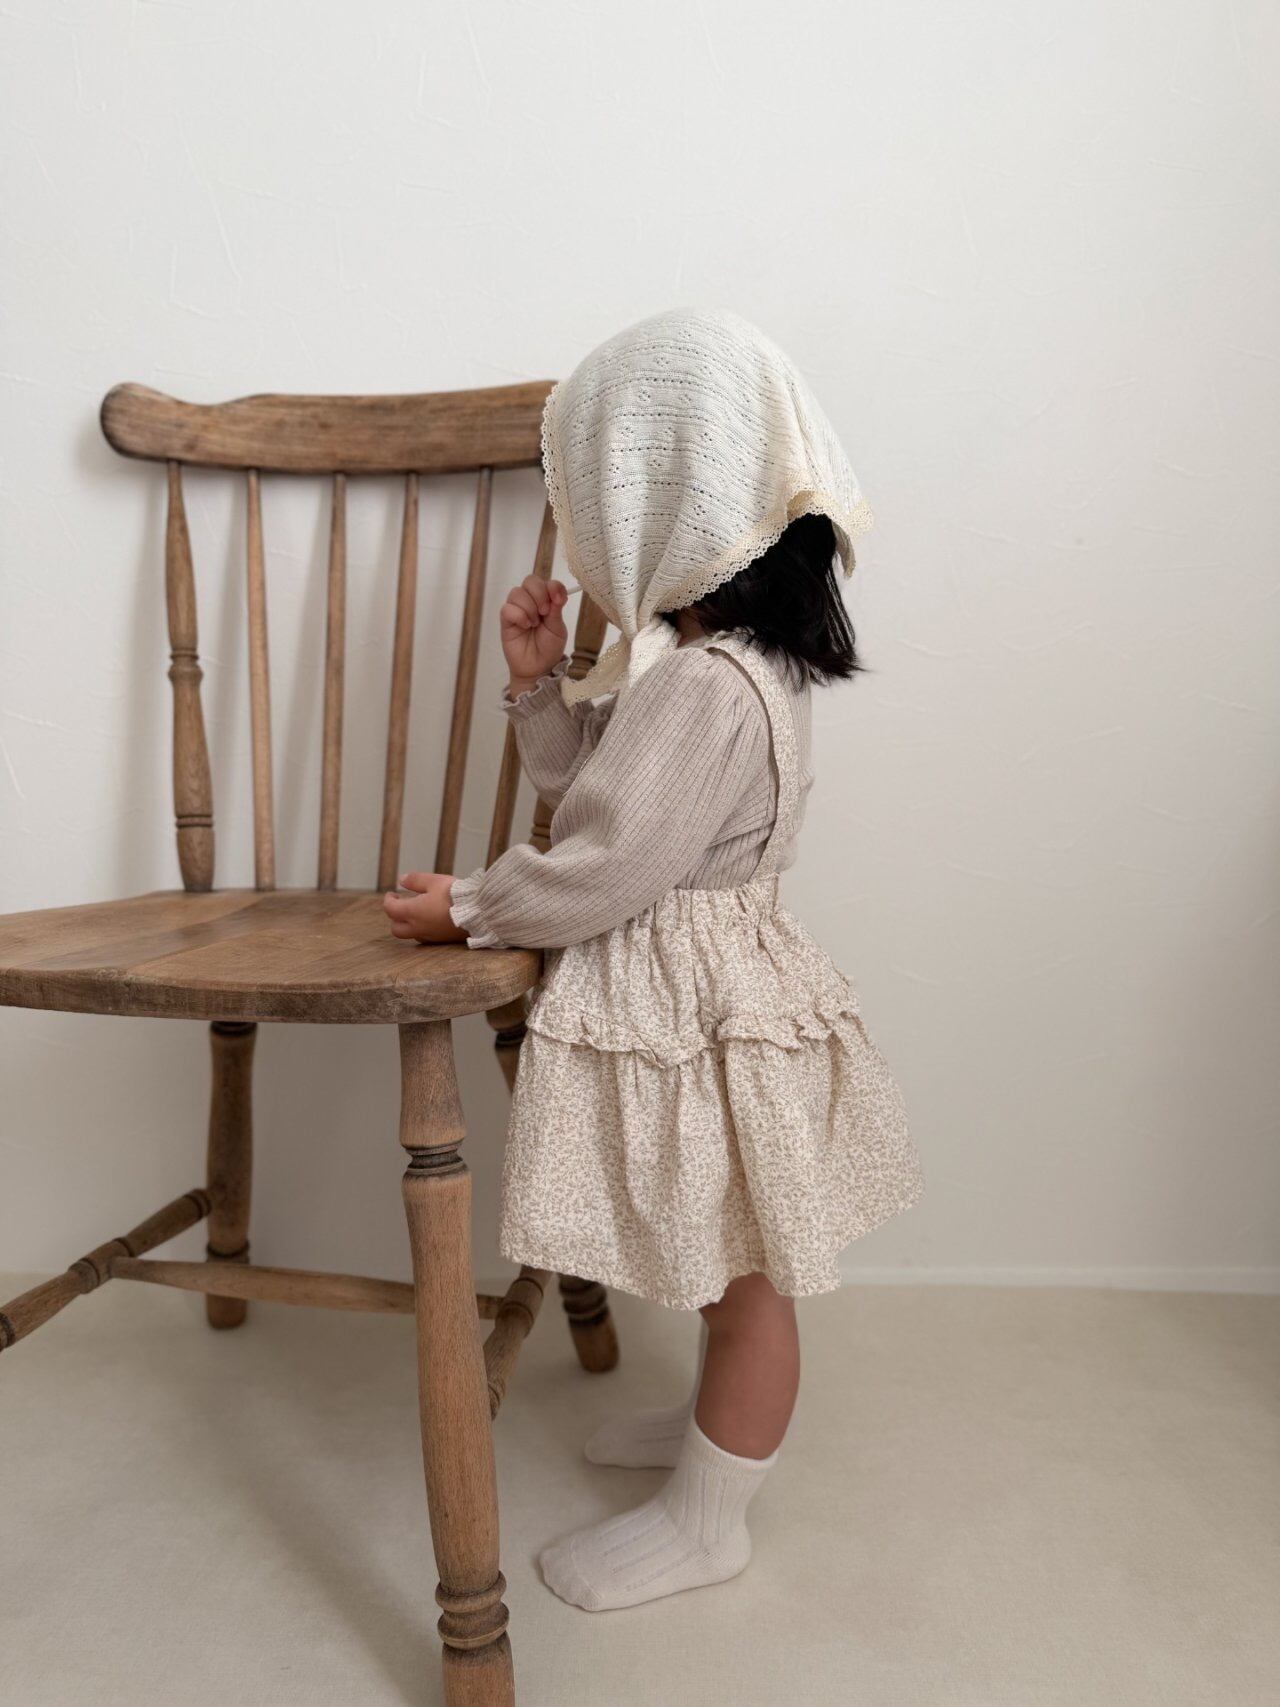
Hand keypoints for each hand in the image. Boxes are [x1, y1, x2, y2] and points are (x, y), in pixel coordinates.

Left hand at [383, 871, 467, 942]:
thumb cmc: (455, 895)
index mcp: (413, 912)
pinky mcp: (443, 940)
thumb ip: (416, 880)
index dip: (389, 900)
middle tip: (402, 905)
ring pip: (411, 934)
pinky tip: (431, 919)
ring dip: (409, 924)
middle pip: (396, 929)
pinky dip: (423, 929)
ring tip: (418, 911)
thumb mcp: (435, 881)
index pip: (391, 909)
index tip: (392, 894)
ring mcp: (431, 936)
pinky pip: (426, 937)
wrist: (479, 912)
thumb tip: (401, 880)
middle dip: (396, 917)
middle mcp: (418, 928)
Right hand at [501, 574, 568, 692]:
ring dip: (529, 607)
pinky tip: (525, 626)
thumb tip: (556, 590)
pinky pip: (507, 608)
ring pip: (517, 592)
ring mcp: (517, 609)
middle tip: (544, 613)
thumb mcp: (558, 628)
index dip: (553, 586)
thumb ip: (556, 609)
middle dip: (540, 594)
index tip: (558, 600)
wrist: (538, 668)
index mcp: (546, 601)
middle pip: (530, 580)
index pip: (547, 582)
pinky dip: (518, 615)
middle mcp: (531, 601)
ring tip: (534, 624)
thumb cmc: (549, 648)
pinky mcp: (506, 620)